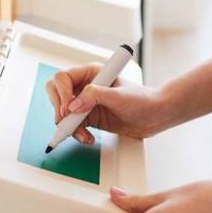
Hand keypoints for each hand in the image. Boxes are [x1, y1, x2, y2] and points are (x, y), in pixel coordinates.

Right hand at [45, 63, 170, 143]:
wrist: (154, 116)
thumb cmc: (142, 100)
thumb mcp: (118, 96)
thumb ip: (95, 97)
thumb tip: (73, 105)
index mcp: (91, 73)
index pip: (64, 78)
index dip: (62, 93)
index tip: (68, 109)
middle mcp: (85, 86)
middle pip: (57, 93)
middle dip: (59, 109)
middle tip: (66, 122)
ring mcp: (86, 103)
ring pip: (63, 113)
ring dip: (69, 126)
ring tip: (83, 136)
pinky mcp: (89, 117)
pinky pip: (73, 126)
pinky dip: (77, 134)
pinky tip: (88, 138)